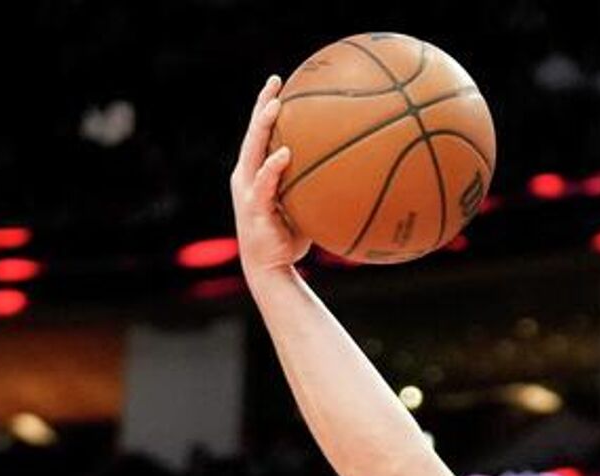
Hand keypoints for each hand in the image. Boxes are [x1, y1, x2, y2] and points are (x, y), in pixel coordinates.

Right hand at [231, 76, 310, 278]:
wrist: (271, 270)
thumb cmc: (290, 240)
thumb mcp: (306, 208)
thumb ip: (317, 188)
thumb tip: (352, 175)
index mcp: (256, 172)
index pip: (261, 133)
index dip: (267, 107)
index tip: (280, 83)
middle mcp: (247, 175)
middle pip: (253, 132)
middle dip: (263, 104)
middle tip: (276, 81)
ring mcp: (247, 190)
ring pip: (253, 150)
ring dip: (263, 126)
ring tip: (277, 106)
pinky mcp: (254, 207)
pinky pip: (264, 182)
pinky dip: (273, 167)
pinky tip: (285, 153)